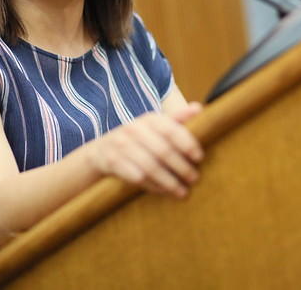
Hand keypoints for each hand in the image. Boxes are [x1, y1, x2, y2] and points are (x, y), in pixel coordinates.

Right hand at [84, 102, 203, 197]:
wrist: (101, 151)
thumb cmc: (137, 138)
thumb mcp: (154, 125)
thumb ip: (176, 119)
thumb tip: (198, 108)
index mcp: (149, 119)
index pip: (171, 129)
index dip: (187, 144)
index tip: (199, 157)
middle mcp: (134, 129)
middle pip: (163, 151)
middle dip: (181, 167)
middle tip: (194, 178)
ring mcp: (121, 145)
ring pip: (151, 167)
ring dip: (169, 181)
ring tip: (183, 192)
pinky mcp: (112, 162)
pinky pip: (137, 177)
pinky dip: (154, 186)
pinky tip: (165, 191)